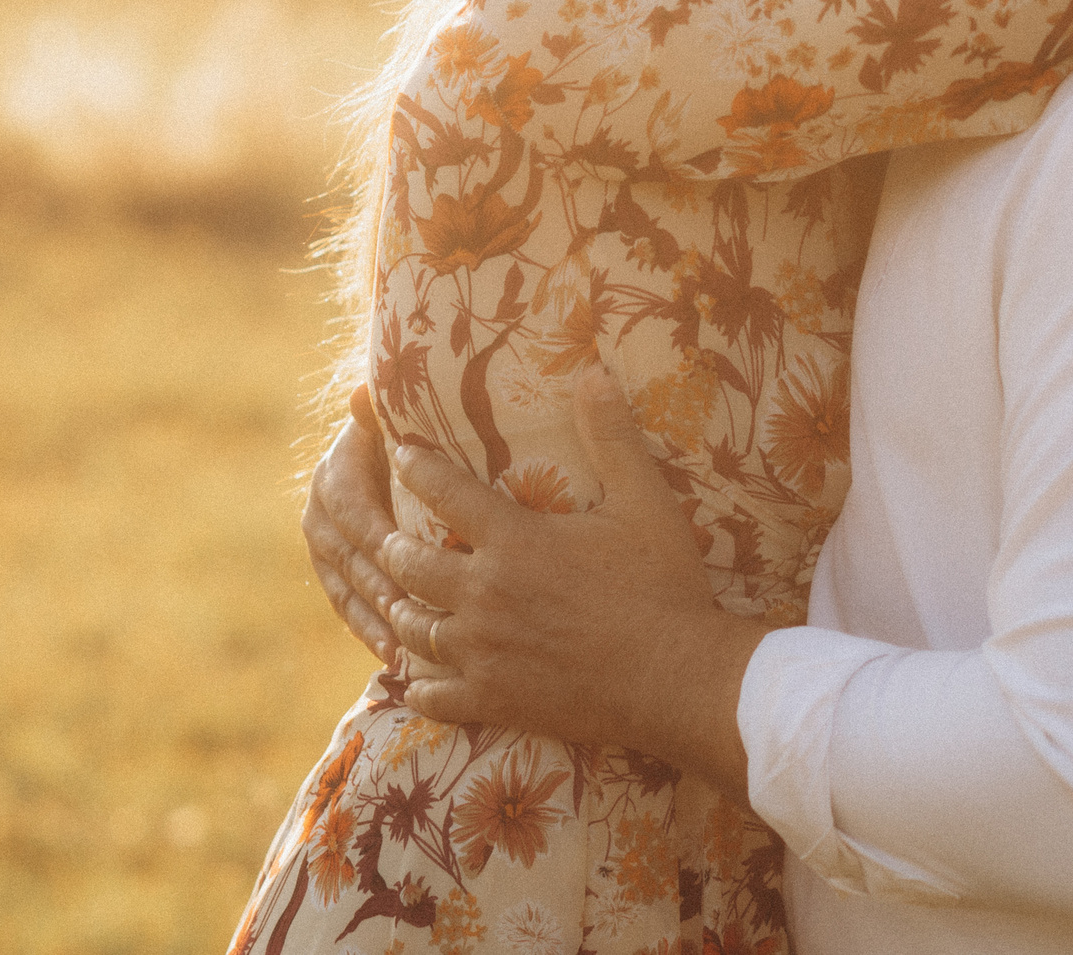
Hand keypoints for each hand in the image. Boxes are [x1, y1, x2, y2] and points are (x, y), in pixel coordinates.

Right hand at [304, 384, 403, 665]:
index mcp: (336, 472)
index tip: (401, 560)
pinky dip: (370, 633)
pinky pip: (348, 609)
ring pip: (344, 589)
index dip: (373, 534)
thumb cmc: (419, 439)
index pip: (350, 506)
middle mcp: (321, 511)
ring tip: (402, 648)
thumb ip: (383, 413)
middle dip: (377, 586)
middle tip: (408, 614)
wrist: (400, 453)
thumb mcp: (405, 424)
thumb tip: (362, 392)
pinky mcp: (336, 577)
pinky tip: (395, 659)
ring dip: (372, 620)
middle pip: (347, 555)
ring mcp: (325, 549)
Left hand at [376, 370, 770, 800]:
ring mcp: (483, 652)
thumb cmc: (665, 585)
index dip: (417, 466)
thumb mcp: (645, 501)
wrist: (677, 679)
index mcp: (513, 540)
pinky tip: (420, 680)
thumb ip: (611, 436)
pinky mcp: (493, 700)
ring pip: (411, 628)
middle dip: (396, 545)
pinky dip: (421, 685)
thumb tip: (592, 371)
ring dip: (403, 609)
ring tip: (402, 600)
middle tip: (396, 537)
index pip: (442, 490)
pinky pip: (433, 695)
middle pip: (408, 562)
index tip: (404, 454)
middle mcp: (484, 594)